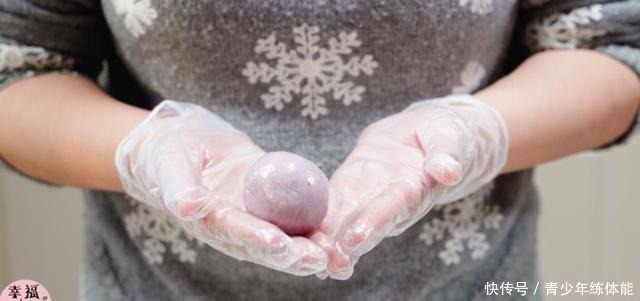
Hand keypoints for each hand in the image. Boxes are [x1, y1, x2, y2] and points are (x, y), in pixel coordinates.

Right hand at [115, 100, 326, 275]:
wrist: (181, 144)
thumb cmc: (168, 155)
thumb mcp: (170, 166)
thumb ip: (179, 188)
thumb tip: (189, 207)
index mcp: (208, 221)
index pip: (234, 231)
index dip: (255, 237)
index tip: (278, 242)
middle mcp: (233, 225)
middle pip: (264, 244)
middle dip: (291, 254)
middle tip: (318, 259)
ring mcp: (252, 214)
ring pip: (282, 235)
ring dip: (307, 246)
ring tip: (332, 252)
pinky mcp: (267, 198)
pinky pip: (290, 212)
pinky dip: (311, 221)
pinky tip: (334, 227)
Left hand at [318, 95, 508, 279]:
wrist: (423, 134)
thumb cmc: (443, 136)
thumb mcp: (450, 137)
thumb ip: (447, 154)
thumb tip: (448, 171)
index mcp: (413, 189)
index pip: (392, 208)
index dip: (373, 222)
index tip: (355, 239)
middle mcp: (387, 202)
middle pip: (363, 225)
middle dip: (344, 245)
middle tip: (327, 263)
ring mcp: (366, 198)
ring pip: (342, 221)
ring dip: (325, 240)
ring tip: (305, 256)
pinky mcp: (348, 187)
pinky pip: (329, 204)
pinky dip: (313, 219)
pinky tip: (294, 234)